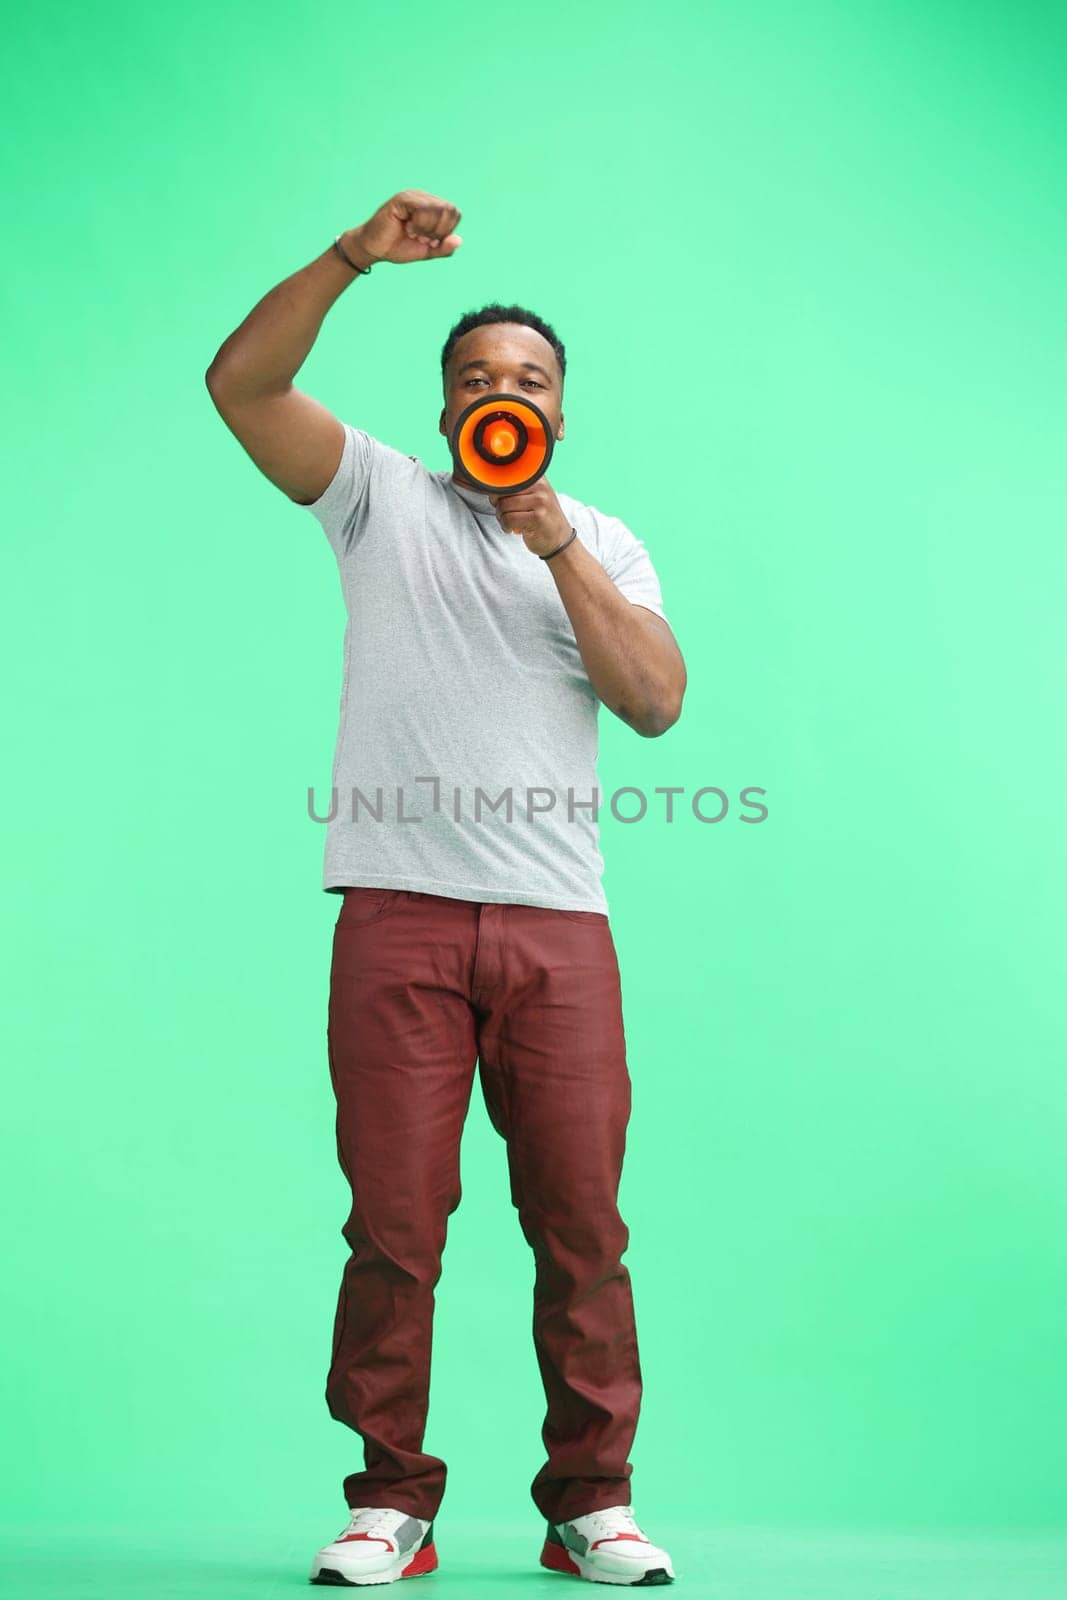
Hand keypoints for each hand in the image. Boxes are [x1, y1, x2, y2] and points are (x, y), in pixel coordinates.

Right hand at [345, 190, 462, 266]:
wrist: (375, 249)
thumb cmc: (398, 247)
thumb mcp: (427, 251)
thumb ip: (444, 248)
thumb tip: (459, 240)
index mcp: (433, 207)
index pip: (454, 214)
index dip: (446, 232)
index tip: (428, 240)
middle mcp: (424, 197)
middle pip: (449, 210)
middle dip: (438, 231)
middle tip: (420, 236)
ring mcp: (413, 195)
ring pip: (437, 209)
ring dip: (427, 228)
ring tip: (412, 232)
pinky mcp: (402, 199)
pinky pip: (422, 208)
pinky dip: (419, 224)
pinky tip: (408, 228)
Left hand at [486, 478, 571, 557]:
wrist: (559, 539)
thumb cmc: (541, 518)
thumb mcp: (532, 496)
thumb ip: (515, 488)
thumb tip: (488, 486)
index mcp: (536, 478)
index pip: (506, 478)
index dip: (496, 491)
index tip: (499, 501)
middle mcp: (540, 486)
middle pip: (502, 491)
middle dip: (498, 506)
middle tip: (505, 514)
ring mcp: (540, 501)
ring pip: (504, 506)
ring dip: (501, 518)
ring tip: (510, 522)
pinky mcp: (537, 517)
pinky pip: (509, 519)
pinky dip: (506, 526)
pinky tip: (512, 529)